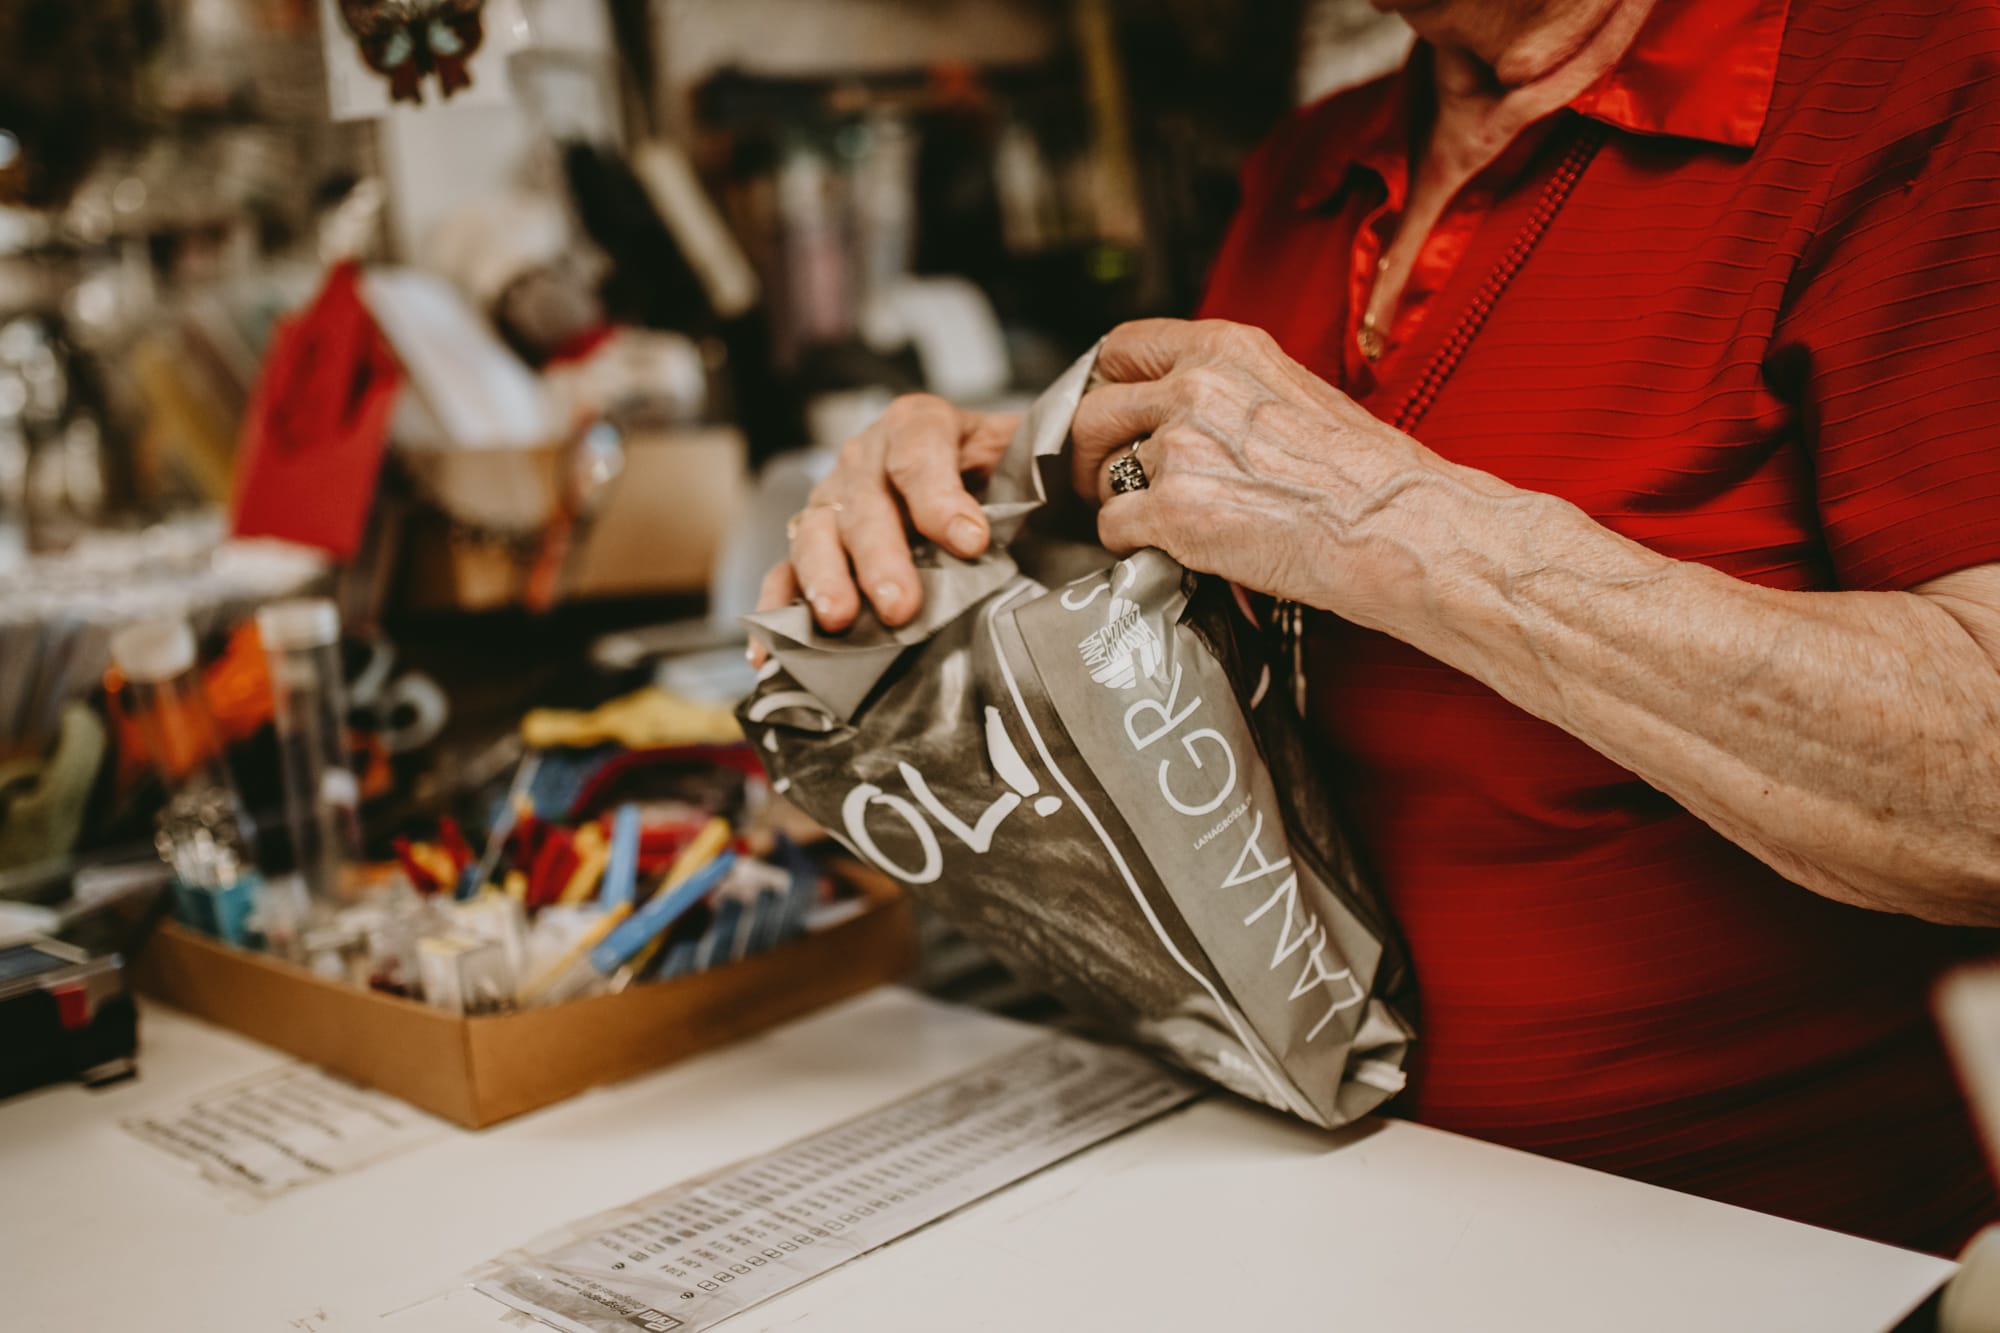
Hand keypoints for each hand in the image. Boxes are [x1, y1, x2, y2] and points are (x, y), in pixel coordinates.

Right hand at [752, 395, 1020, 662]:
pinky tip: (768, 655)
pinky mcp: (812, 543)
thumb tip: (1083, 492)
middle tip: (900, 605)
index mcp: (917, 426)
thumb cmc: (994, 467)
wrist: (963, 469)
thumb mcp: (1017, 451)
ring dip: (824, 580)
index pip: (920, 454)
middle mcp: (864, 459)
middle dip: (881, 557)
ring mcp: (831, 501)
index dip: (940, 497)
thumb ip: (1033, 467)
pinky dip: (775, 613)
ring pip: (816, 536)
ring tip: (840, 620)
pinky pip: (784, 575)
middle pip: (864, 504)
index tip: (971, 539)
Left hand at [1072, 318, 1460, 627]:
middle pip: (1093, 412)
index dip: (1104, 385)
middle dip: (1089, 452)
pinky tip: (1170, 549)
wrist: (1397, 525)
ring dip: (1117, 501)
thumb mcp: (1291, 392)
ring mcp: (1179, 450)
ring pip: (1102, 475)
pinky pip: (1113, 527)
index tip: (1108, 414)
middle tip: (1103, 479)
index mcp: (1223, 349)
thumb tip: (1178, 410)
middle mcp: (1194, 388)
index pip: (1121, 348)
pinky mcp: (1174, 512)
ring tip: (1158, 521)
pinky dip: (1130, 545)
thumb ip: (1225, 391)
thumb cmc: (1363, 473)